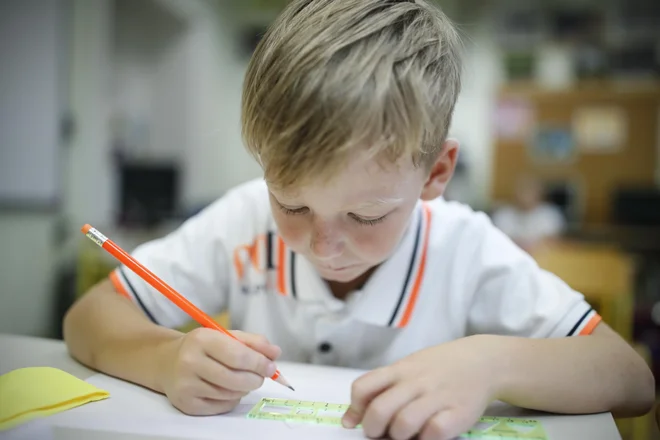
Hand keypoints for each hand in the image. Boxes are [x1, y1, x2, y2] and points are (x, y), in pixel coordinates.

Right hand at [157, 328, 280, 415]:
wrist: (167, 362)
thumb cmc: (203, 348)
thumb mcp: (225, 336)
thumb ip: (253, 342)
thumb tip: (275, 353)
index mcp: (202, 339)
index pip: (238, 355)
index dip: (259, 363)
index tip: (271, 367)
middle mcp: (190, 361)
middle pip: (235, 378)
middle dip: (255, 379)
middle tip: (260, 376)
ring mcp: (186, 384)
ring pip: (230, 394)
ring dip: (244, 388)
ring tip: (241, 379)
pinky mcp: (186, 404)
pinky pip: (222, 406)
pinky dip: (232, 399)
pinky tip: (227, 389)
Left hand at [342, 335, 496, 439]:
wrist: (483, 361)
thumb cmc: (439, 368)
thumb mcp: (408, 369)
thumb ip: (381, 389)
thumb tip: (350, 421)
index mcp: (400, 370)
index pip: (363, 387)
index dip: (356, 408)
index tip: (358, 421)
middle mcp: (416, 382)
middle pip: (380, 410)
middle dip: (373, 429)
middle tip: (380, 433)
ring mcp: (437, 397)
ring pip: (404, 424)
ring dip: (399, 436)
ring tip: (404, 435)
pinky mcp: (458, 413)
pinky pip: (434, 432)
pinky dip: (426, 439)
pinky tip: (427, 434)